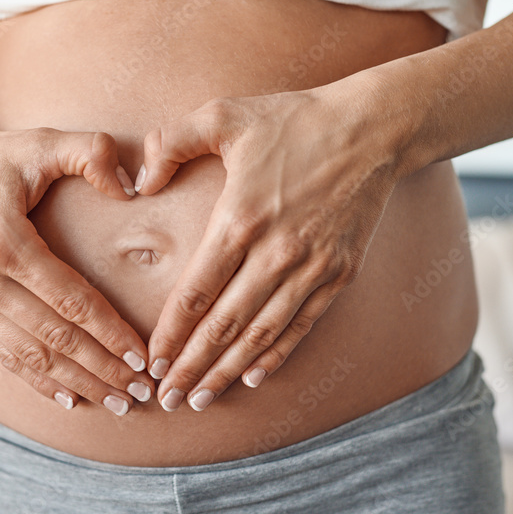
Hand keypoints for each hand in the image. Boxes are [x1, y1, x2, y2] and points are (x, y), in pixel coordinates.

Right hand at [0, 122, 155, 412]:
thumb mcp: (38, 140)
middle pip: (55, 339)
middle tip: (142, 390)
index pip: (71, 302)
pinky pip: (5, 358)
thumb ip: (89, 152)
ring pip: (31, 358)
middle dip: (103, 369)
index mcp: (5, 243)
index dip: (110, 333)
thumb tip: (134, 186)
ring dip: (78, 383)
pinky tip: (72, 399)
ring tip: (118, 401)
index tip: (143, 356)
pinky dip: (40, 382)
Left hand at [134, 71, 402, 410]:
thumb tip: (139, 183)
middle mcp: (276, 252)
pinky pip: (301, 325)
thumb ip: (173, 142)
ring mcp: (311, 267)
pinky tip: (253, 377)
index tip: (151, 361)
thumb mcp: (224, 114)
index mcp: (240, 219)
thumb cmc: (293, 120)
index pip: (196, 293)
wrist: (373, 128)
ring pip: (261, 334)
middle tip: (165, 399)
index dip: (170, 334)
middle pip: (224, 325)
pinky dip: (276, 355)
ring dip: (228, 372)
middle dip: (191, 367)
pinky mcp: (339, 272)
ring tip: (201, 399)